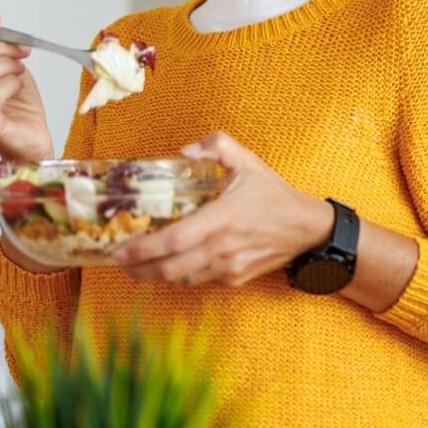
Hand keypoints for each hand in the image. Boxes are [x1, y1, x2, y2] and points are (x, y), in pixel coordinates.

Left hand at [114, 131, 333, 288]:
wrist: (307, 228)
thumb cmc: (273, 195)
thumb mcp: (248, 161)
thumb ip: (216, 146)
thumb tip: (184, 152)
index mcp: (222, 218)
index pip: (173, 240)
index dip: (142, 249)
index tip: (119, 250)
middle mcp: (222, 248)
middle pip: (168, 269)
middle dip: (137, 269)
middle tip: (120, 262)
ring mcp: (229, 267)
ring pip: (181, 279)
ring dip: (156, 275)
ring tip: (140, 266)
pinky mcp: (235, 279)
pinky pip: (200, 280)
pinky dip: (182, 275)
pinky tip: (175, 264)